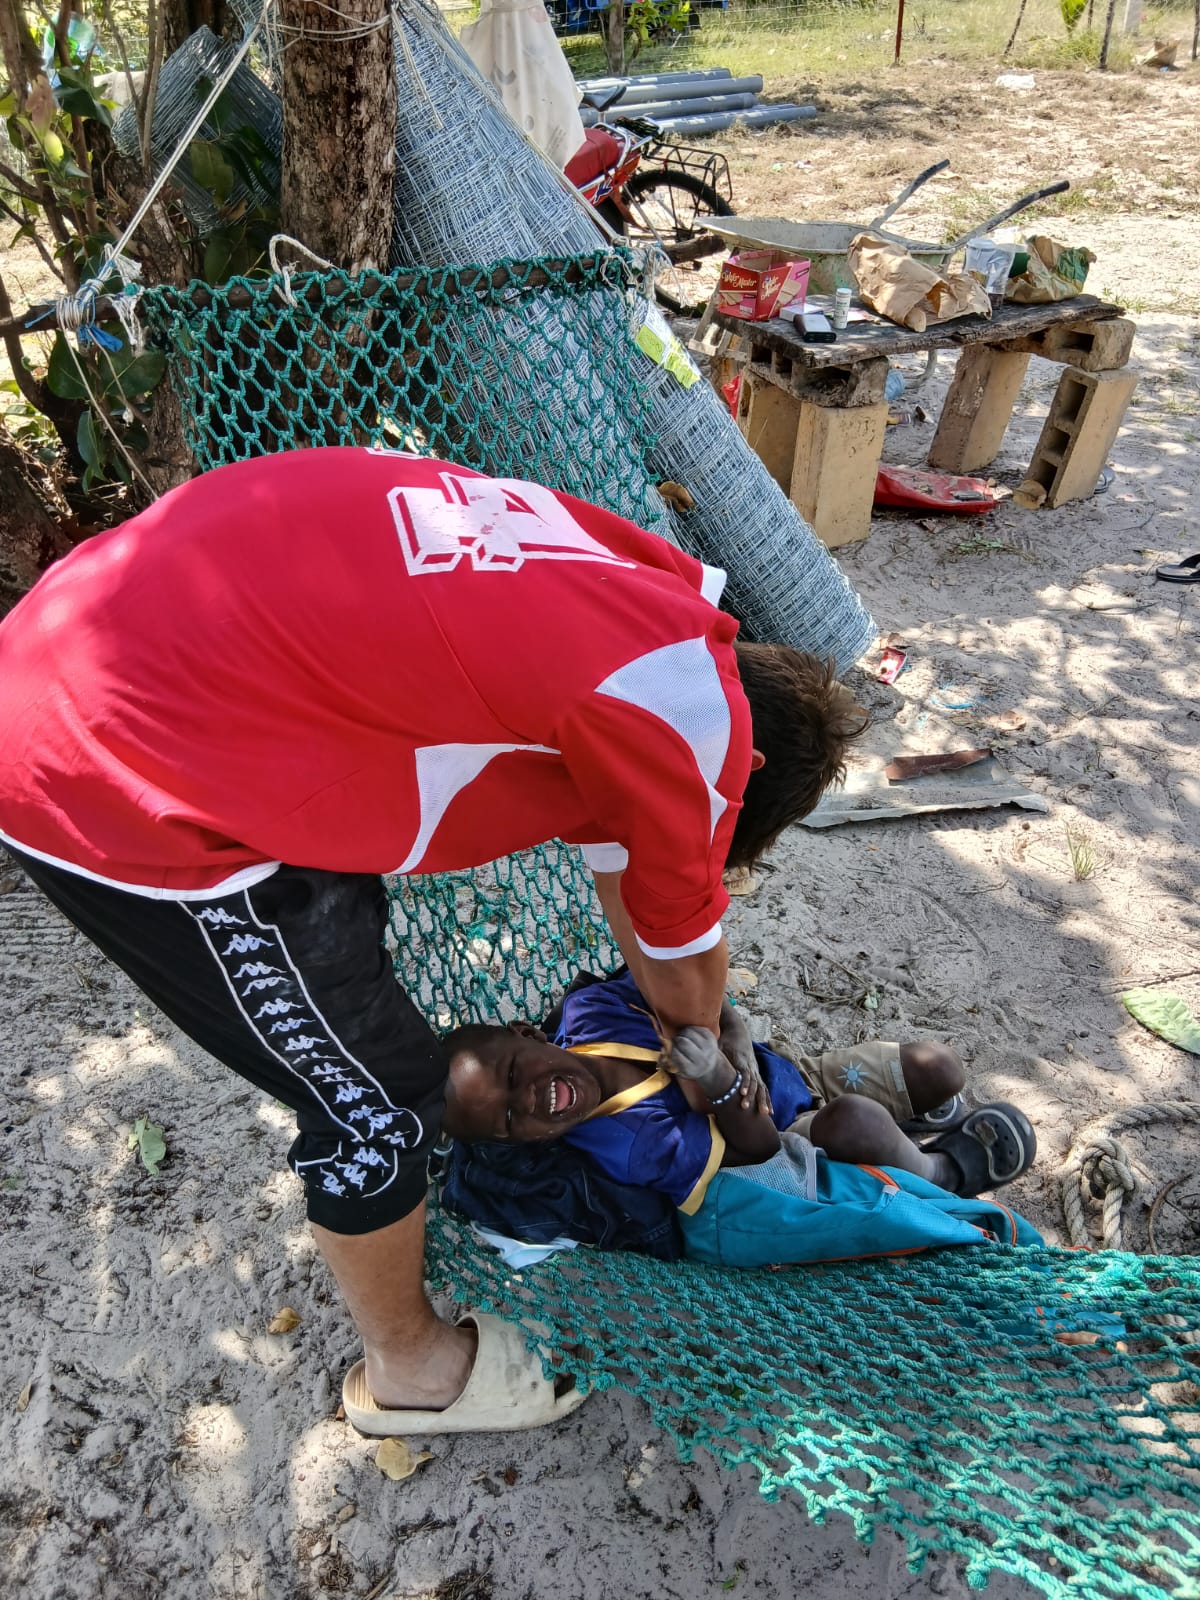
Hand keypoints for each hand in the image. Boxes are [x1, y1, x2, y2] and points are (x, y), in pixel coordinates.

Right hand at [664, 1025, 732, 1100]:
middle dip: (677, 1040)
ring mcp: (709, 1048)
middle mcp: (702, 1059)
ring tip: (682, 1037)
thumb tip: (663, 1049)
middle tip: (676, 1041)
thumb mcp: (680, 1070)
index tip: (671, 1049)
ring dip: (683, 1033)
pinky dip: (690, 1029)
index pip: (676, 1055)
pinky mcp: (712, 1038)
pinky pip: (696, 1028)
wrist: (710, 1066)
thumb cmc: (690, 1067)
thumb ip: (669, 1061)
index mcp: (692, 1069)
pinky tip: (690, 1035)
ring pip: (689, 1032)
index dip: (671, 1050)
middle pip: (684, 1042)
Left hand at [719, 999, 772, 1116]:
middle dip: (751, 1096)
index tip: (741, 1093)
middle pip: (754, 1083)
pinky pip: (764, 1088)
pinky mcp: (757, 1074)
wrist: (739, 1032)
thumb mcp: (720, 1044)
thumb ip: (714, 1054)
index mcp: (741, 1060)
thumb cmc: (727, 1041)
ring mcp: (756, 1071)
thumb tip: (701, 1060)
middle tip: (746, 1108)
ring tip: (764, 1113)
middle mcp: (751, 1066)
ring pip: (761, 1087)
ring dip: (763, 1100)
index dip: (744, 1083)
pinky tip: (770, 1111)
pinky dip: (767, 1099)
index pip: (745, 1073)